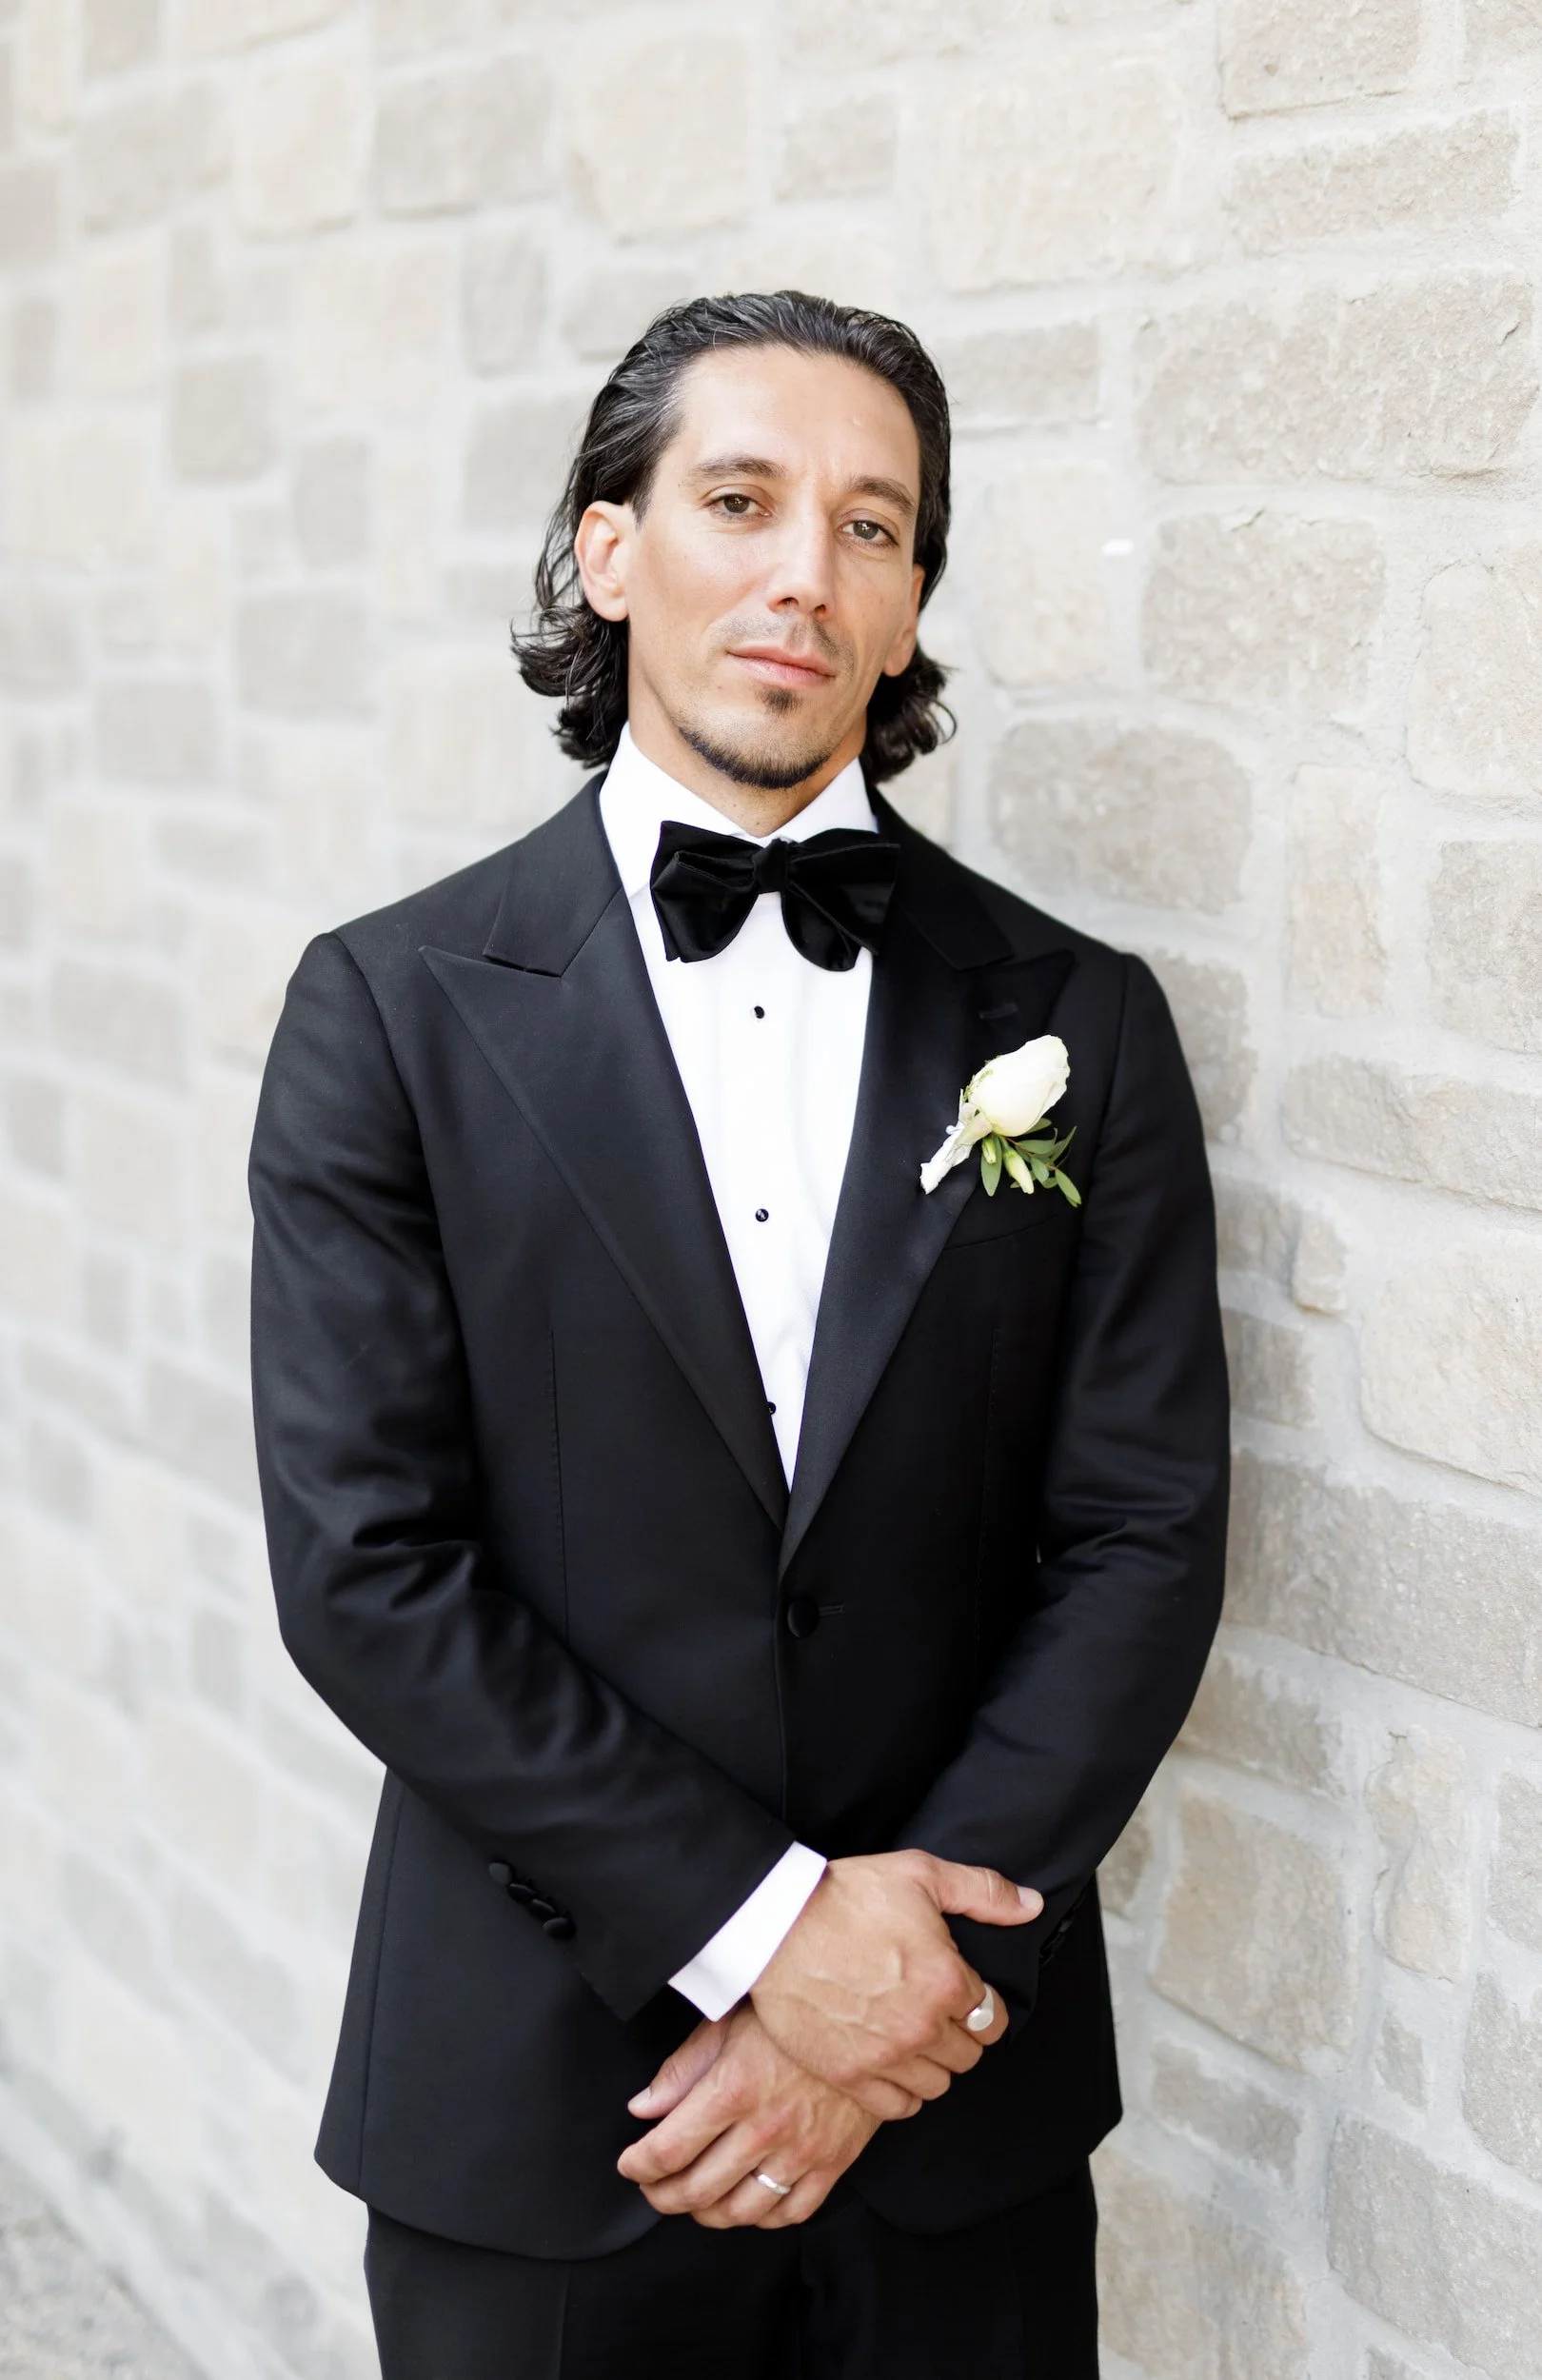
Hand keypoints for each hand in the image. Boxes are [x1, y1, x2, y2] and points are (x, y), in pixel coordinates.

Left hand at [617, 2006, 882, 2228]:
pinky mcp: (833, 2164)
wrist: (867, 2015)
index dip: (638, 2166)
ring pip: (739, 2211)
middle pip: (696, 2190)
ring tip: (693, 2198)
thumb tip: (643, 2108)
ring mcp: (802, 2152)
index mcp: (733, 2089)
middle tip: (652, 2186)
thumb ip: (682, 2069)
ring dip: (705, 2212)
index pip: (668, 2150)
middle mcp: (765, 2128)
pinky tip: (746, 2200)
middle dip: (662, 2195)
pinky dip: (759, 2217)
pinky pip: (789, 2213)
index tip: (629, 2165)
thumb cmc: (792, 2013)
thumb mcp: (728, 2023)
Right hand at [749, 1850, 1040, 2118]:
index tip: (962, 1994)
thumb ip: (984, 1892)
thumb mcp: (921, 1874)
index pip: (993, 2019)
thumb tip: (1031, 1906)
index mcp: (946, 1980)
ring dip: (932, 2064)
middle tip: (935, 2011)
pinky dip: (902, 2092)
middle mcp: (923, 2026)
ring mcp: (885, 2056)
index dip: (980, 2005)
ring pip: (938, 2084)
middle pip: (969, 2055)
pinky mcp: (849, 2076)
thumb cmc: (846, 1896)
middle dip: (959, 2034)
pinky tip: (892, 2065)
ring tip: (913, 2038)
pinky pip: (898, 2108)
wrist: (775, 1924)